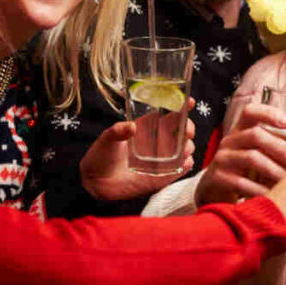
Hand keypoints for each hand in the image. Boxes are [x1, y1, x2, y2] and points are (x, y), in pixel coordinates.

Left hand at [80, 106, 195, 200]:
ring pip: (184, 149)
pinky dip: (186, 165)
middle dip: (188, 129)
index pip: (167, 114)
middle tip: (187, 131)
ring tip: (184, 149)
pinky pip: (180, 169)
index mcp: (146, 128)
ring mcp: (161, 159)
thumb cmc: (100, 155)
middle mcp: (157, 142)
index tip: (189, 102)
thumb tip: (131, 126)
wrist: (96, 182)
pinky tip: (184, 162)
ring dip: (188, 147)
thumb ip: (117, 131)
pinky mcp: (162, 176)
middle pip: (181, 131)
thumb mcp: (107, 139)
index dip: (181, 107)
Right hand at [194, 102, 285, 205]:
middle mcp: (230, 140)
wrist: (216, 192)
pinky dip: (260, 189)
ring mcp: (222, 158)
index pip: (250, 111)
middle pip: (255, 135)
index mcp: (241, 130)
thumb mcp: (257, 153)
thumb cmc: (245, 170)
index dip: (268, 113)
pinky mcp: (218, 177)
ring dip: (274, 170)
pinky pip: (242, 182)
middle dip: (280, 148)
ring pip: (252, 158)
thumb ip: (278, 147)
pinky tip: (272, 195)